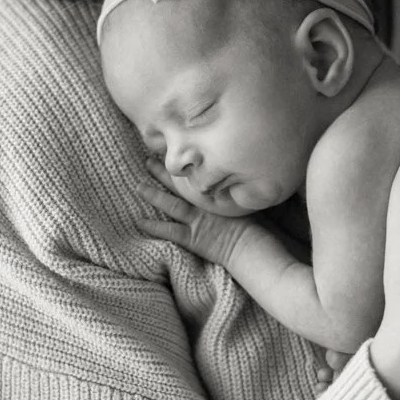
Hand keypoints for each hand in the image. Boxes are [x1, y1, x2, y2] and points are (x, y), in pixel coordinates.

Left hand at [138, 163, 259, 268]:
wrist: (258, 250)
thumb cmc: (262, 231)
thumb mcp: (254, 204)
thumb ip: (242, 192)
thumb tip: (243, 177)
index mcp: (220, 194)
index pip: (200, 174)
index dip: (187, 163)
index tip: (175, 149)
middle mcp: (206, 205)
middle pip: (181, 184)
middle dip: (164, 171)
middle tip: (150, 158)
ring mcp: (198, 221)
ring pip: (170, 203)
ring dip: (153, 194)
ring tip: (137, 186)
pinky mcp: (193, 238)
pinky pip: (170, 231)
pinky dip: (154, 227)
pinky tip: (139, 222)